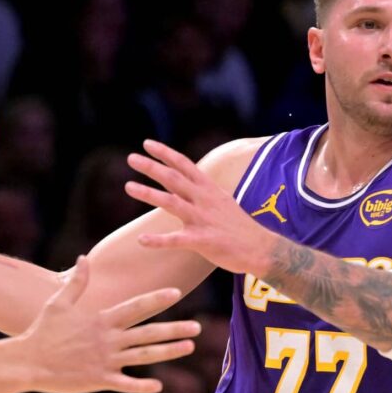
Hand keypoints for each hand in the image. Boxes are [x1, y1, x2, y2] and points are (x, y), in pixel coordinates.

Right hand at [20, 256, 198, 392]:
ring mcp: (105, 360)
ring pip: (144, 356)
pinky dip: (141, 386)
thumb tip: (83, 259)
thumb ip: (77, 283)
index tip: (177, 292)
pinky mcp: (99, 380)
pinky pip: (125, 384)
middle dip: (175, 329)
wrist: (27, 361)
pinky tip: (159, 387)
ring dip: (168, 352)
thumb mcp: (58, 303)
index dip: (157, 299)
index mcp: (101, 320)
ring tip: (189, 347)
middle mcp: (108, 339)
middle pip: (148, 332)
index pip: (135, 307)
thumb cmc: (43, 331)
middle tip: (198, 327)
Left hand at [126, 139, 275, 275]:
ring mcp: (203, 220)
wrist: (262, 249)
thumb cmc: (241, 228)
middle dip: (152, 167)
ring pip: (172, 202)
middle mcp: (204, 201)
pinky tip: (141, 240)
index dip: (165, 153)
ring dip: (148, 193)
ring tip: (128, 186)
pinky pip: (176, 240)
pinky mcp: (203, 241)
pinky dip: (157, 241)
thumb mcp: (223, 202)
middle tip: (131, 158)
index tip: (147, 143)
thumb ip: (204, 194)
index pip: (185, 165)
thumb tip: (190, 185)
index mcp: (209, 190)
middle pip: (174, 178)